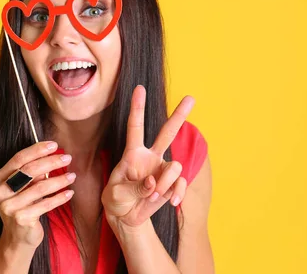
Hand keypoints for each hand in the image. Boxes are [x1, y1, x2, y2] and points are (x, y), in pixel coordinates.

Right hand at [0, 141, 75, 248]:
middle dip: (51, 162)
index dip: (37, 150)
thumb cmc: (23, 205)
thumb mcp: (23, 187)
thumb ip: (31, 172)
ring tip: (72, 176)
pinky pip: (45, 204)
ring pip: (40, 187)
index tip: (54, 145)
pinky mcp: (21, 219)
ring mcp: (9, 207)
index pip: (18, 159)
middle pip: (29, 171)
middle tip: (67, 158)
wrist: (18, 237)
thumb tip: (51, 154)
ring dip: (59, 180)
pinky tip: (70, 193)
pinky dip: (59, 197)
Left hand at [101, 85, 193, 230]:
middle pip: (167, 132)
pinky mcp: (171, 184)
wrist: (126, 217)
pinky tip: (170, 202)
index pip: (135, 126)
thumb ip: (133, 187)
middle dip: (179, 115)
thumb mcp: (115, 195)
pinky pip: (180, 184)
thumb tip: (153, 182)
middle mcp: (150, 157)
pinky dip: (177, 193)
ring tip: (153, 196)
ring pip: (174, 167)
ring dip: (165, 183)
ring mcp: (162, 170)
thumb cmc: (116, 200)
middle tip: (191, 97)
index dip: (137, 107)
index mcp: (132, 153)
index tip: (139, 88)